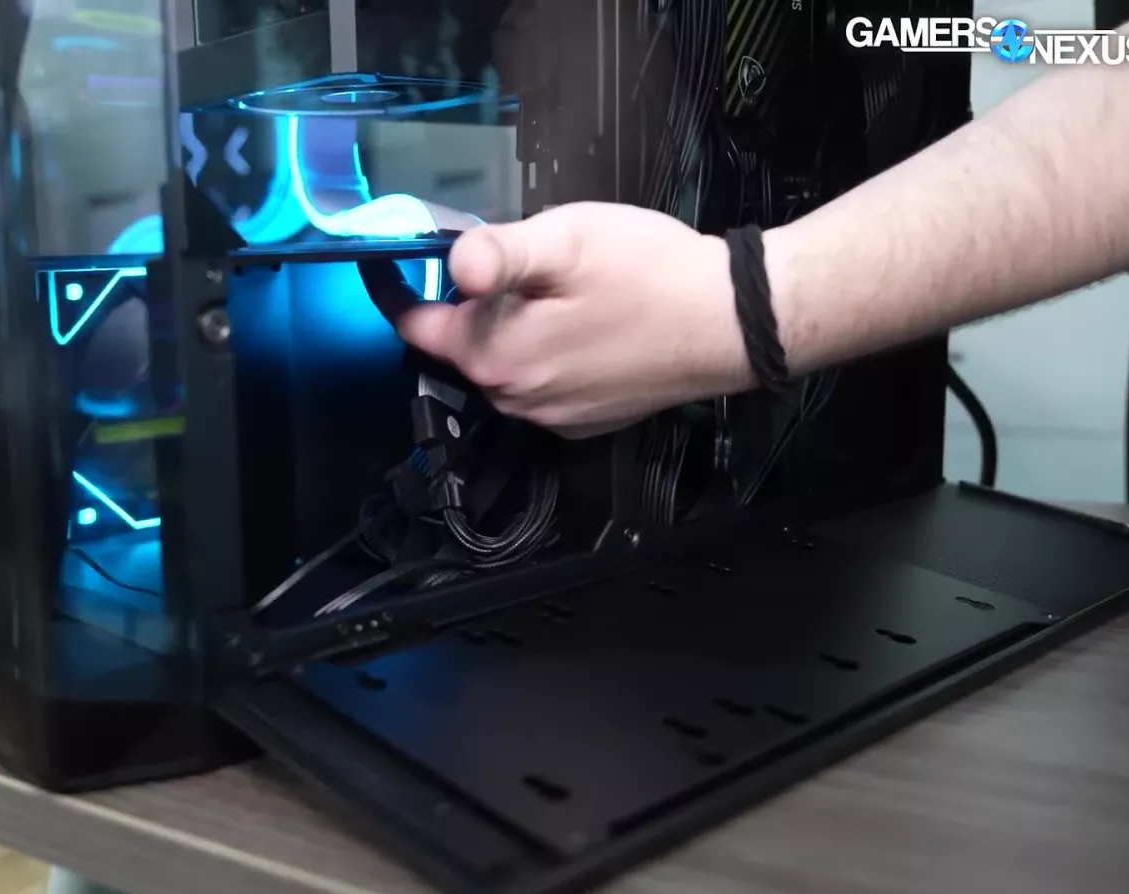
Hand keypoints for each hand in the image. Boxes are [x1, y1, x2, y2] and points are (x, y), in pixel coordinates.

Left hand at [362, 203, 753, 438]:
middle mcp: (516, 397)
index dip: (403, 290)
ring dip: (516, 328)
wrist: (732, 323)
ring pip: (505, 362)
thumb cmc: (653, 277)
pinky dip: (551, 353)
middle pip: (464, 344)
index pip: (418, 327)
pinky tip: (589, 322)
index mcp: (496, 355)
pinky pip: (544, 381)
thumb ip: (497, 253)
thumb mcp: (567, 241)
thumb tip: (449, 264)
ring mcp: (552, 414)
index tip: (396, 265)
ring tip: (565, 290)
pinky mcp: (585, 418)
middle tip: (524, 263)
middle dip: (477, 304)